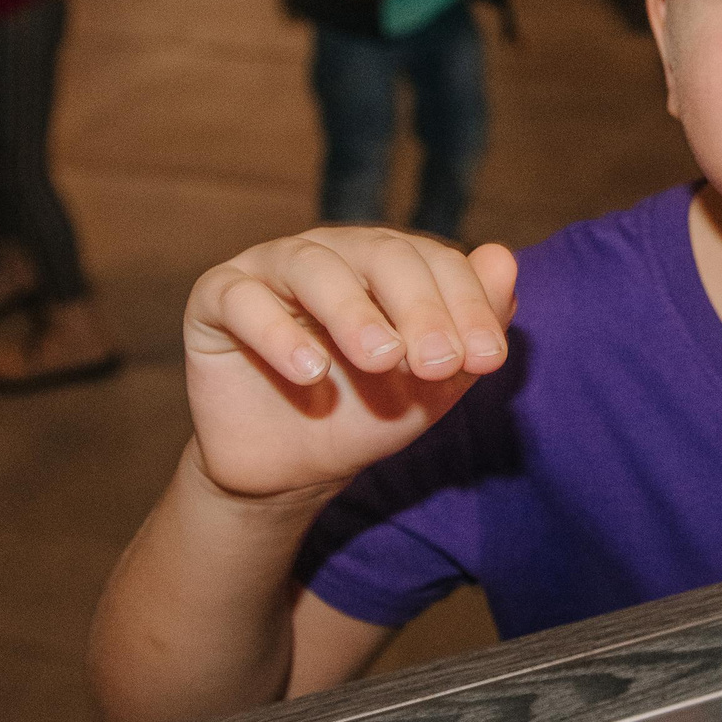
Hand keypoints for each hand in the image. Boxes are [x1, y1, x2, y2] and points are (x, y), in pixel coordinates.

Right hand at [181, 227, 517, 498]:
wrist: (290, 470)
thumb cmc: (366, 414)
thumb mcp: (431, 384)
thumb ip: (471, 328)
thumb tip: (504, 258)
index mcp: (389, 261)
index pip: (437, 263)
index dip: (466, 306)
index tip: (486, 361)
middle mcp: (333, 252)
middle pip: (382, 255)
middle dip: (419, 309)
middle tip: (438, 364)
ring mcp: (271, 268)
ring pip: (314, 266)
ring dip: (353, 311)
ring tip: (381, 359)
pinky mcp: (217, 298)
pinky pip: (242, 298)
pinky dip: (276, 333)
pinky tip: (311, 373)